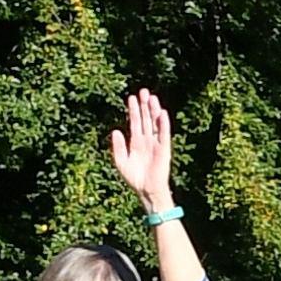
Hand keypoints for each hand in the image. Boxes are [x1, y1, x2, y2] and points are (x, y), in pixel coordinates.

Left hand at [105, 90, 178, 214]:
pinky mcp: (164, 149)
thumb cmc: (134, 178)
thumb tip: (116, 130)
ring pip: (154, 123)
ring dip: (153, 111)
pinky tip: (161, 113)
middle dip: (144, 105)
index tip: (131, 97)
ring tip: (151, 97)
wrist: (146, 189)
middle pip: (146, 119)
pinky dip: (163, 124)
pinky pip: (164, 134)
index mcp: (136, 142)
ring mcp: (156, 143)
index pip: (135, 122)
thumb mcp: (120, 161)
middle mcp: (147, 140)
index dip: (133, 110)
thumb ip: (118, 146)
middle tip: (143, 91)